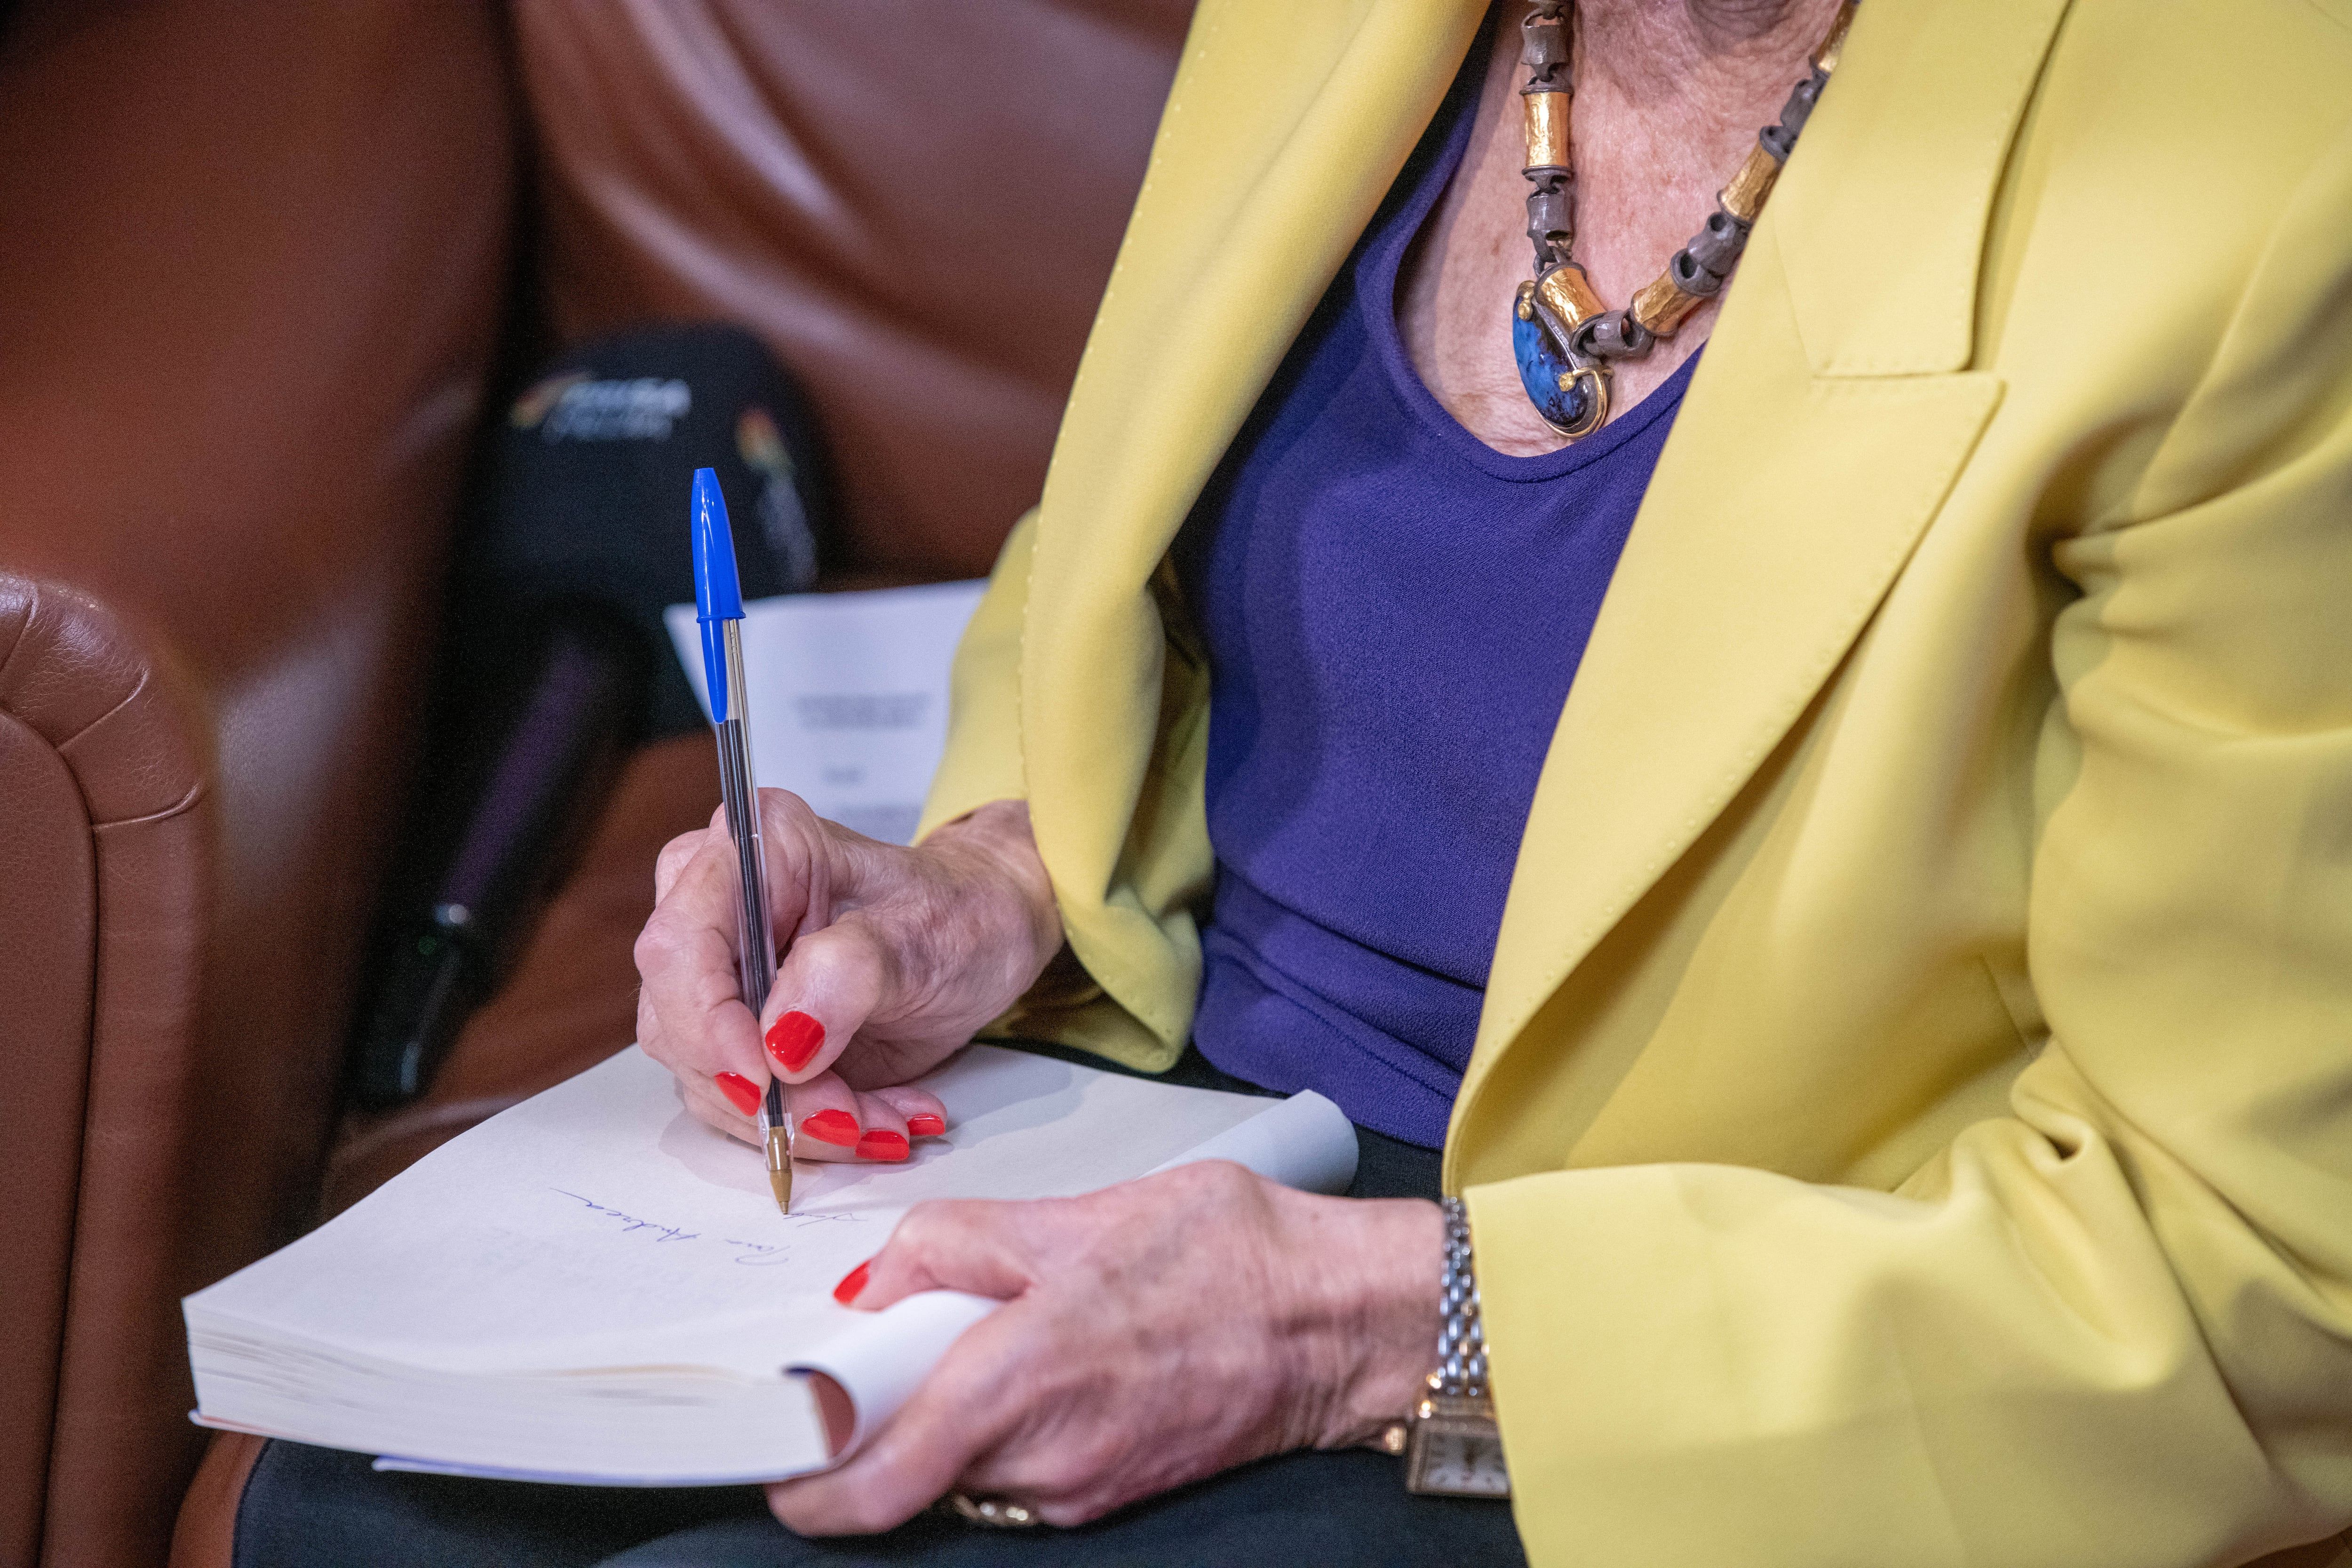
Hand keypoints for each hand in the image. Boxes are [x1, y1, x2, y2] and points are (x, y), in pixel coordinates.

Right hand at [634, 795, 1059, 1161]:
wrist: (982, 940)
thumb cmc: (959, 914)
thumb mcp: (925, 934)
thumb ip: (849, 975)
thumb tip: (782, 1040)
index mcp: (756, 849)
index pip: (681, 942)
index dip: (708, 1022)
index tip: (770, 1080)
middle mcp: (718, 906)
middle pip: (680, 1022)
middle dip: (764, 1091)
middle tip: (852, 1118)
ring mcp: (720, 975)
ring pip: (708, 1078)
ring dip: (795, 1120)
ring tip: (883, 1120)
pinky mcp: (737, 1034)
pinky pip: (743, 1104)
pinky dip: (807, 1128)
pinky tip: (873, 1119)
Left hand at [766, 1162, 1443, 1531]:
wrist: (1341, 1318)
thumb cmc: (1228, 1255)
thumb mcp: (1077, 1213)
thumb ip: (957, 1243)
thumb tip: (873, 1281)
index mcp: (1017, 1383)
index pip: (865, 1485)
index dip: (802, 1469)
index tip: (779, 1433)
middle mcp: (1040, 1461)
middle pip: (904, 1467)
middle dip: (884, 1409)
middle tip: (905, 1335)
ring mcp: (1077, 1491)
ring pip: (960, 1468)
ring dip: (948, 1412)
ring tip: (1002, 1329)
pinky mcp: (1108, 1495)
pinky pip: (1015, 1472)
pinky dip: (1001, 1424)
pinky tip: (1050, 1358)